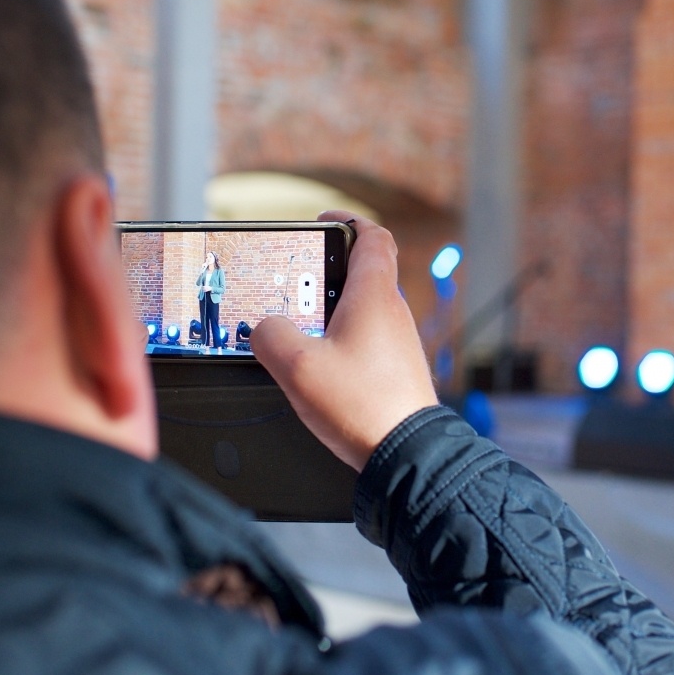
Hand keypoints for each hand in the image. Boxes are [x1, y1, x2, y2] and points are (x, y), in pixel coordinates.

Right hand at [251, 212, 438, 468]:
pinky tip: (321, 364)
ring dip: (335, 308)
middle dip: (330, 269)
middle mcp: (393, 312)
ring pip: (365, 308)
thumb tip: (265, 328)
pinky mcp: (397, 369)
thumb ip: (270, 335)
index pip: (372, 237)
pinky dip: (344, 339)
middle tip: (298, 279)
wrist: (407, 453)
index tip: (324, 222)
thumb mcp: (297, 365)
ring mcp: (399, 342)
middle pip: (365, 272)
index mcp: (374, 295)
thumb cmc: (362, 405)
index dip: (348, 222)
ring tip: (300, 326)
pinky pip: (369, 340)